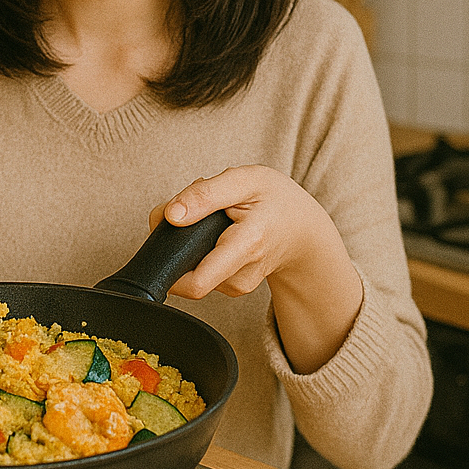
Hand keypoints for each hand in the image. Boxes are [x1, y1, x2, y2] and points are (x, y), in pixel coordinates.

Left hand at [151, 166, 362, 372]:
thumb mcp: (245, 180)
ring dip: (189, 244)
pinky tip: (218, 235)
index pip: (197, 282)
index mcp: (247, 245)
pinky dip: (199, 251)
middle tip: (189, 215)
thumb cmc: (275, 201)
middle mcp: (242, 274)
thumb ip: (205, 194)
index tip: (164, 236)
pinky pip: (200, 272)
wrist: (303, 230)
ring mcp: (237, 286)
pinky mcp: (231, 288)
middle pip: (186, 278)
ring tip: (213, 221)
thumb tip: (170, 216)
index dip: (169, 266)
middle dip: (176, 247)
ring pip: (191, 271)